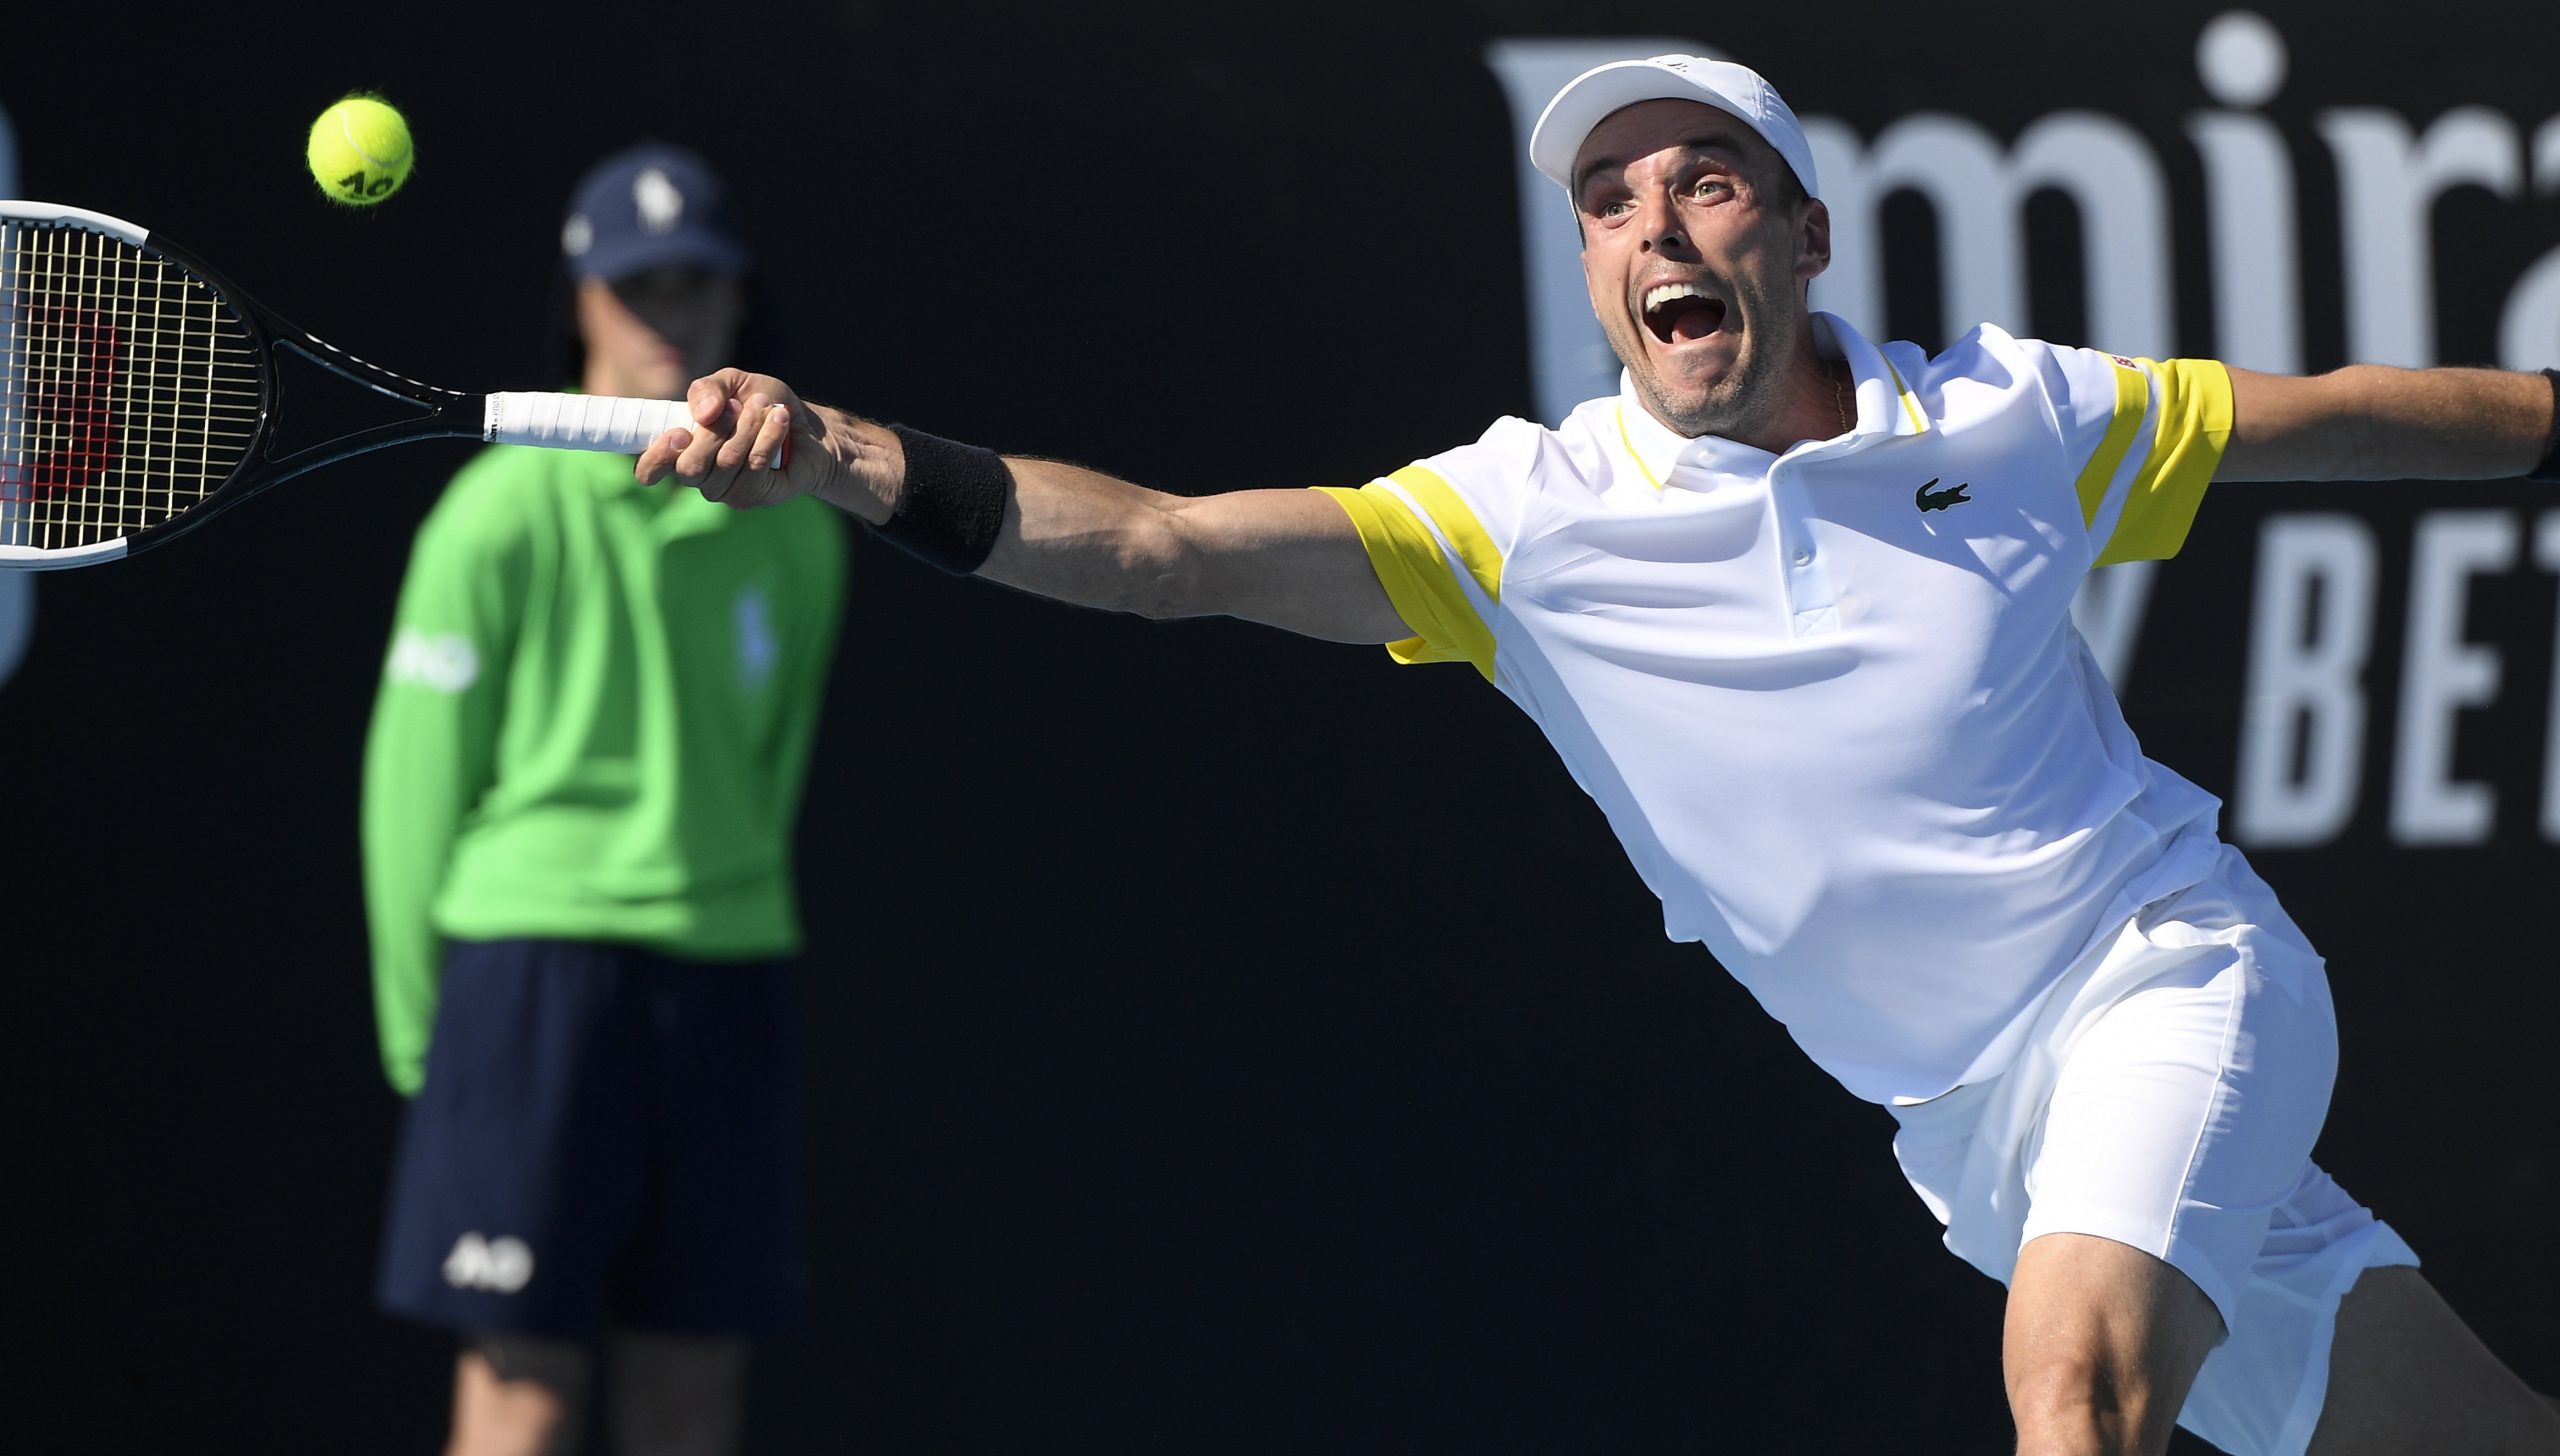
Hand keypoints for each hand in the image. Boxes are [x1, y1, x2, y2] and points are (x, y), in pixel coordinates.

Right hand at [635, 369, 889, 514]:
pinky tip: (780, 419)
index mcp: (682, 451)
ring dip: (748, 427)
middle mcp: (700, 477)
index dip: (656, 458)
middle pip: (690, 467)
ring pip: (726, 464)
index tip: (679, 433)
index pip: (648, 471)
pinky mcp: (757, 496)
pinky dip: (768, 436)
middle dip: (716, 430)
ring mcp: (727, 491)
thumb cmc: (764, 405)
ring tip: (765, 406)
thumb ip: (709, 389)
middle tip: (740, 407)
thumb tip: (703, 413)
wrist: (809, 425)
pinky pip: (755, 467)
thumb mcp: (734, 385)